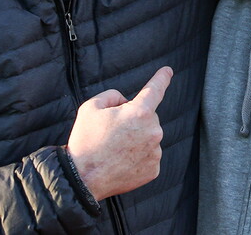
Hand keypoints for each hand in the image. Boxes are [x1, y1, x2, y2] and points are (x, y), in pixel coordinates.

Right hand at [66, 66, 171, 200]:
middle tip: (112, 133)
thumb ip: (112, 96)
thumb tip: (125, 103)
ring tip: (114, 150)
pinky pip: (148, 155)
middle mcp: (153, 131)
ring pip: (148, 137)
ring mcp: (155, 152)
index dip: (161, 78)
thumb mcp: (91, 107)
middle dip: (133, 120)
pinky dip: (137, 157)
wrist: (82, 178)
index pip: (155, 90)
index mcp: (139, 112)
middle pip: (147, 117)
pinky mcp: (154, 169)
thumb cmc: (86, 140)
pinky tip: (121, 162)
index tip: (168, 71)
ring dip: (136, 139)